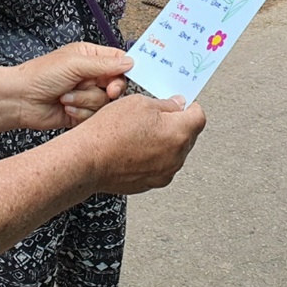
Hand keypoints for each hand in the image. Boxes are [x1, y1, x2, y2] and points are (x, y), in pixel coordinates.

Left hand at [15, 42, 133, 129]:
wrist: (21, 99)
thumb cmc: (40, 75)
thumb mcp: (75, 64)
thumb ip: (104, 64)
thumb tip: (130, 61)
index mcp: (90, 57)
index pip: (118, 62)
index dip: (123, 73)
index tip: (117, 82)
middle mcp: (90, 75)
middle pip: (116, 85)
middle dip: (105, 90)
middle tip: (103, 91)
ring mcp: (86, 94)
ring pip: (104, 103)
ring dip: (84, 100)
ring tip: (66, 96)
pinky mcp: (81, 112)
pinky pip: (93, 116)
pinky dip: (80, 112)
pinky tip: (65, 107)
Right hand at [78, 93, 205, 193]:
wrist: (88, 160)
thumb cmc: (108, 133)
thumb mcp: (139, 103)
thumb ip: (165, 104)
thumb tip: (177, 105)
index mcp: (178, 133)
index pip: (199, 116)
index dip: (190, 107)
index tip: (181, 104)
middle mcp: (176, 156)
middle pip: (188, 136)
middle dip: (176, 124)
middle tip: (155, 116)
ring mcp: (165, 173)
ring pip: (174, 152)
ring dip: (165, 142)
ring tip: (140, 133)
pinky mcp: (152, 183)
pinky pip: (161, 166)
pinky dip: (153, 157)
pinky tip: (134, 148)